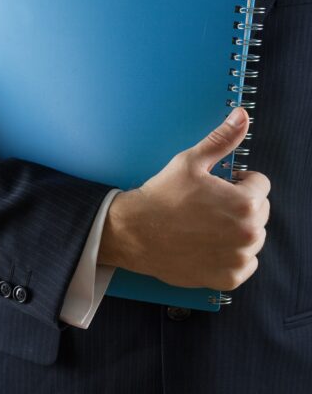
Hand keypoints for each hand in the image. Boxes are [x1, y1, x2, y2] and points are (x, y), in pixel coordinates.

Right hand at [97, 107, 269, 290]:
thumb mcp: (190, 162)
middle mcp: (248, 233)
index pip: (260, 186)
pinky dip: (229, 257)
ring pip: (252, 239)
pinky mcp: (229, 277)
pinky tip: (205, 246)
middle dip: (239, 207)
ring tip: (204, 227)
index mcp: (245, 202)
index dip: (237, 182)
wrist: (133, 233)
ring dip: (235, 232)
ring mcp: (239, 258)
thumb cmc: (160, 198)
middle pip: (259, 213)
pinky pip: (244, 264)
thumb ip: (222, 140)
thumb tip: (242, 116)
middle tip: (206, 207)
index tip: (216, 188)